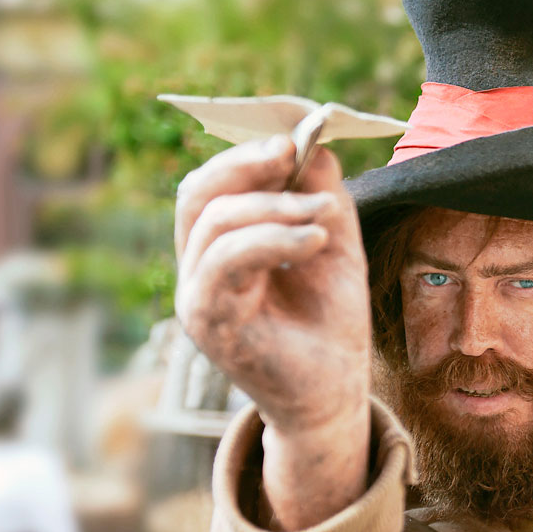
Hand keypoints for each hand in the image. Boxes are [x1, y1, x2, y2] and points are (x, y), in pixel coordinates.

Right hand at [175, 135, 371, 528]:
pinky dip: (274, 239)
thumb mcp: (333, 244)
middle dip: (244, 164)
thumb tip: (313, 143)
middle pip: (197, 195)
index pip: (210, 186)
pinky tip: (316, 239)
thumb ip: (321, 195)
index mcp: (220, 248)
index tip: (292, 140)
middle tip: (292, 152)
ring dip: (275, 207)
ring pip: (213, 224)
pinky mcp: (209, 321)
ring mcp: (197, 296)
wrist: (336, 391)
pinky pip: (226, 262)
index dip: (244, 155)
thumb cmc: (331, 322)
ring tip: (324, 214)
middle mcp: (198, 270)